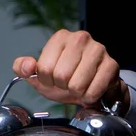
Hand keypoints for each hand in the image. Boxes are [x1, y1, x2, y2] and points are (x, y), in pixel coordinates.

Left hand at [12, 29, 129, 112]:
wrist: (87, 89)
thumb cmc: (62, 80)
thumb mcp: (38, 76)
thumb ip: (23, 69)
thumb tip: (27, 66)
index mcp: (60, 38)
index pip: (44, 68)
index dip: (47, 80)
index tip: (52, 79)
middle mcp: (80, 38)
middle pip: (61, 76)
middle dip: (62, 87)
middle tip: (67, 84)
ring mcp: (98, 49)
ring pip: (77, 84)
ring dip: (76, 92)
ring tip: (78, 86)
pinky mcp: (111, 65)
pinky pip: (93, 91)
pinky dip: (89, 97)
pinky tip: (90, 89)